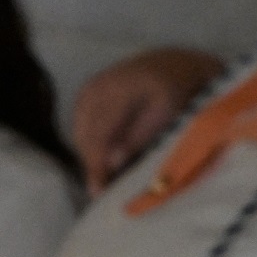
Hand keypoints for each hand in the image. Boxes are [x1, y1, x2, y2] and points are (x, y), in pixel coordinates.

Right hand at [71, 46, 226, 187]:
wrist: (174, 65)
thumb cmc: (177, 92)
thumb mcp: (167, 113)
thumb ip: (140, 136)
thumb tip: (114, 161)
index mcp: (121, 88)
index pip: (100, 135)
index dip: (96, 166)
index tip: (98, 191)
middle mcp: (99, 86)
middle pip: (85, 135)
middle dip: (91, 165)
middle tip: (101, 191)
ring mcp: (90, 88)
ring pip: (79, 132)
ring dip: (89, 155)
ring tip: (103, 177)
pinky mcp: (87, 93)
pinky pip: (80, 125)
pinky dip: (89, 143)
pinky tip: (102, 157)